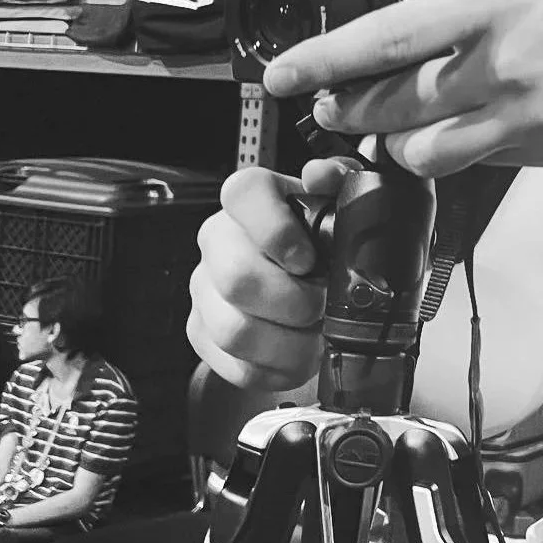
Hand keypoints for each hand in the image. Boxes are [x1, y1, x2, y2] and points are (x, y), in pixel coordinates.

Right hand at [186, 159, 353, 390]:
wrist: (308, 288)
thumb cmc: (324, 243)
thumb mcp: (340, 207)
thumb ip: (337, 182)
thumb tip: (319, 174)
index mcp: (251, 200)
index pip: (244, 194)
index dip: (276, 229)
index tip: (308, 259)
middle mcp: (219, 239)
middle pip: (238, 278)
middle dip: (293, 303)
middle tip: (323, 307)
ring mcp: (205, 288)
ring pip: (235, 330)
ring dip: (288, 343)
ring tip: (315, 337)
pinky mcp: (202, 332)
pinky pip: (233, 364)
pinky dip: (275, 368)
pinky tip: (297, 355)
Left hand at [262, 0, 542, 177]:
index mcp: (487, 4)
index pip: (385, 39)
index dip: (324, 61)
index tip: (282, 74)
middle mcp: (495, 64)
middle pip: (390, 105)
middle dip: (344, 110)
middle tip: (326, 105)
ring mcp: (516, 115)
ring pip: (422, 151)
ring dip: (389, 143)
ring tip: (381, 128)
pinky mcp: (534, 150)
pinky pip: (469, 164)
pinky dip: (443, 154)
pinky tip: (442, 135)